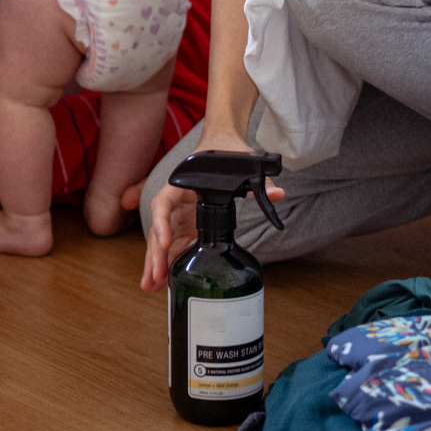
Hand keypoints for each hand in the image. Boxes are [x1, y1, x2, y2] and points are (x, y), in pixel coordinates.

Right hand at [138, 134, 284, 291]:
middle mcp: (175, 201)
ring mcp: (179, 215)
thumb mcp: (242, 162)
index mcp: (181, 184)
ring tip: (152, 287)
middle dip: (156, 255)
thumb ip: (258, 182)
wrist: (222, 144)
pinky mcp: (187, 225)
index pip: (163, 205)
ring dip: (157, 264)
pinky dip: (170, 262)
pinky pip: (176, 245)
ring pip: (163, 241)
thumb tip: (278, 194)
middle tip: (154, 278)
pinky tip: (165, 280)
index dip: (161, 224)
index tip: (165, 243)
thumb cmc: (226, 150)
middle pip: (159, 229)